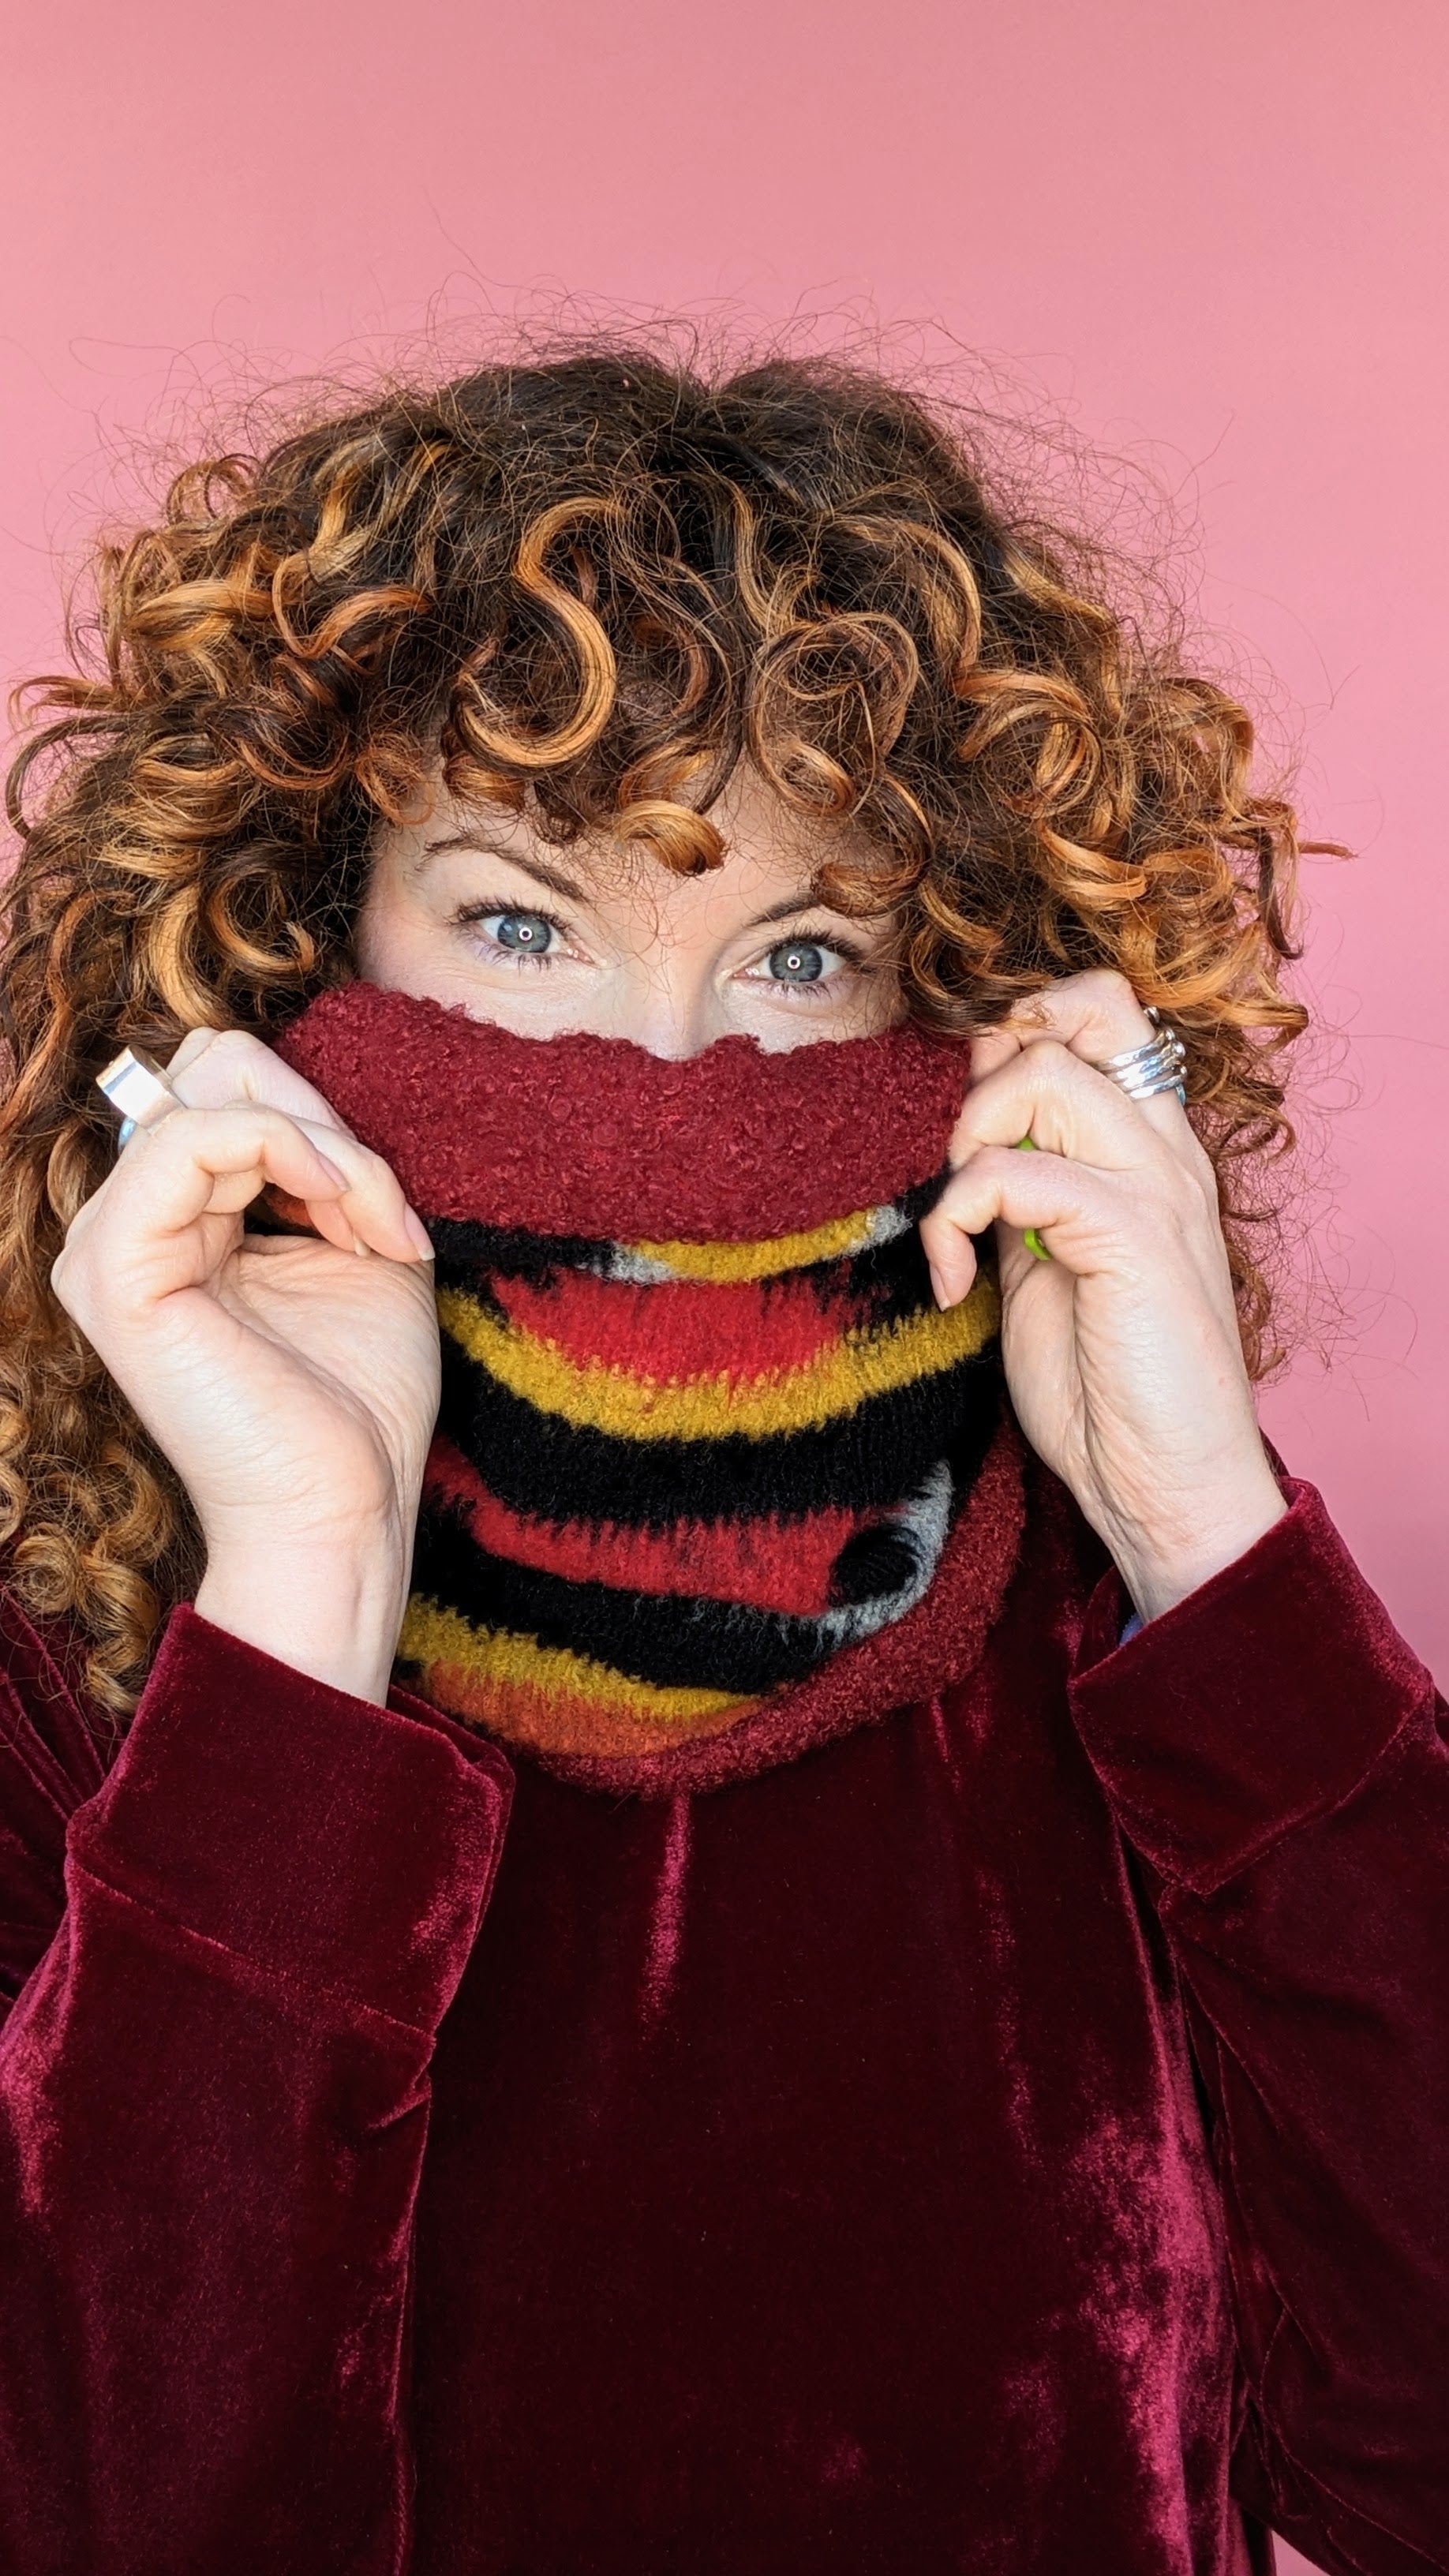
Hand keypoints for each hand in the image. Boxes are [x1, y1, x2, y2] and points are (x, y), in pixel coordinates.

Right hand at [52, 1028, 440, 1701]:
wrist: (345, 1509)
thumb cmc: (358, 1401)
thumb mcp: (359, 1242)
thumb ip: (331, 1163)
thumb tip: (307, 1095)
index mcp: (173, 1223)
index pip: (225, 1088)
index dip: (320, 1116)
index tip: (391, 1210)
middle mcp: (124, 1227)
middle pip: (213, 1070)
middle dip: (323, 1121)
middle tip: (382, 1213)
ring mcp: (106, 1246)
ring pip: (215, 1097)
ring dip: (329, 1149)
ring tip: (376, 1229)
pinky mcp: (116, 1269)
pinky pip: (194, 1138)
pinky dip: (293, 1153)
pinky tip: (343, 1215)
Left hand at [918, 970, 1287, 1623]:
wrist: (1164, 1486)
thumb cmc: (1106, 1387)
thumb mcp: (1043, 1261)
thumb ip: (1021, 1185)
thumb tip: (970, 1119)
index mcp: (1151, 1149)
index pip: (1100, 1013)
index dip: (1019, 1032)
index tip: (971, 1127)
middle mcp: (1164, 1150)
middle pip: (1085, 1007)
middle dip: (994, 1063)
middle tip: (966, 1153)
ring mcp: (1157, 1186)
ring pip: (1045, 1074)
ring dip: (970, 1137)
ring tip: (960, 1222)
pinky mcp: (1135, 1234)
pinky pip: (1016, 1172)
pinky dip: (956, 1220)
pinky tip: (957, 1282)